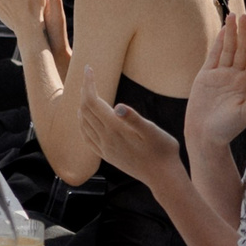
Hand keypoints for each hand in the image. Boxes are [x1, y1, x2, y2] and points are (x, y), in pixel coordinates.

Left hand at [79, 72, 186, 187]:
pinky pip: (87, 138)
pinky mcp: (107, 156)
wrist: (163, 177)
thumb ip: (134, 118)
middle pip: (85, 110)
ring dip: (82, 106)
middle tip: (89, 75)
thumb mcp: (153, 131)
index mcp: (115, 129)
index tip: (89, 68)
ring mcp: (104, 149)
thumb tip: (118, 106)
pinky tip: (86, 121)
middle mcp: (105, 139)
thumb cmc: (163, 151)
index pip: (92, 101)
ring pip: (83, 124)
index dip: (89, 83)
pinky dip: (82, 124)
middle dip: (85, 90)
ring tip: (87, 92)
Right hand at [185, 14, 245, 149]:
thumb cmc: (228, 128)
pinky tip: (223, 32)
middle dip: (243, 33)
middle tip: (244, 15)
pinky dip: (219, 43)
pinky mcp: (206, 76)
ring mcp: (221, 75)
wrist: (204, 136)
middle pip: (242, 50)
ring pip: (228, 50)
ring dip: (231, 33)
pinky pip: (214, 56)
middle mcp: (236, 77)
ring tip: (233, 17)